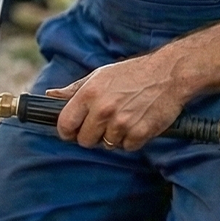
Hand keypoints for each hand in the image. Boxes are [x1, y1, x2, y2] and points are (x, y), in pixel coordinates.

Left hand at [47, 52, 193, 151]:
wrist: (168, 74)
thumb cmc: (132, 73)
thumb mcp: (99, 75)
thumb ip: (74, 89)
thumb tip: (51, 95)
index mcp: (89, 94)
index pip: (65, 124)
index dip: (67, 131)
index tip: (72, 131)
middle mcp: (103, 109)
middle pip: (84, 140)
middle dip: (91, 135)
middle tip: (103, 124)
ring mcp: (122, 123)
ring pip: (107, 144)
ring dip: (113, 137)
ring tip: (124, 118)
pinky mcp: (140, 133)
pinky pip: (127, 147)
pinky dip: (131, 140)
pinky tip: (136, 123)